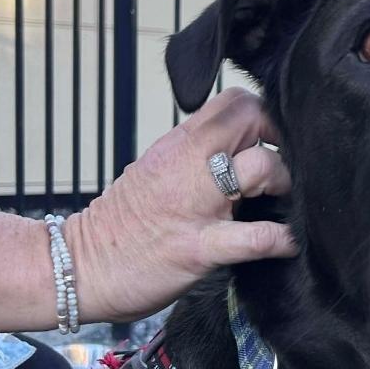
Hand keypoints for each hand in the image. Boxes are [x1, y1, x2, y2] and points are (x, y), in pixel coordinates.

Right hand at [66, 89, 295, 322]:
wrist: (81, 267)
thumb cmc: (122, 224)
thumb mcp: (157, 171)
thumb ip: (195, 156)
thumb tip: (238, 152)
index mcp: (178, 145)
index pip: (234, 101)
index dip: (265, 116)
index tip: (273, 142)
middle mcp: (187, 166)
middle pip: (252, 118)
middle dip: (281, 139)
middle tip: (282, 170)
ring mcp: (195, 207)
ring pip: (259, 167)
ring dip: (283, 183)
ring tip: (282, 203)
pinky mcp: (198, 249)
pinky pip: (252, 238)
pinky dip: (279, 239)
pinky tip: (288, 243)